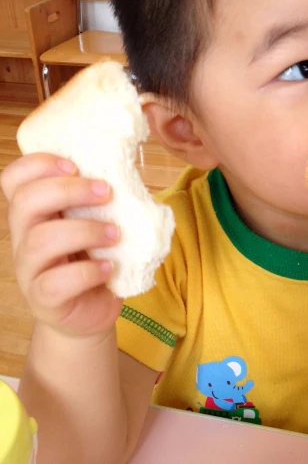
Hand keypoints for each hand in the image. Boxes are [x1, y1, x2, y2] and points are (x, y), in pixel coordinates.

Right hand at [1, 153, 122, 336]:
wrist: (92, 310)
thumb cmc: (95, 256)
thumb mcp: (94, 220)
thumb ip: (98, 197)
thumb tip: (125, 169)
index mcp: (35, 212)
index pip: (13, 179)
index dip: (37, 164)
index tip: (75, 165)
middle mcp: (24, 237)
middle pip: (25, 202)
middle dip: (68, 191)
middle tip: (106, 192)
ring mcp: (29, 270)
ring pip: (40, 240)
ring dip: (85, 231)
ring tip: (115, 234)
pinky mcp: (43, 299)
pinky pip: (55, 283)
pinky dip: (87, 272)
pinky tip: (108, 268)